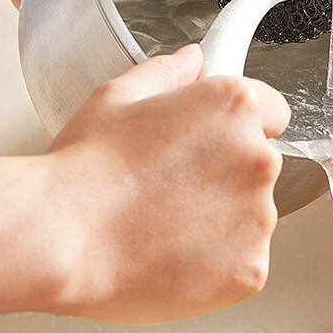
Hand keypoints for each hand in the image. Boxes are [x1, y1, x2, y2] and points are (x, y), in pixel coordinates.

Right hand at [45, 44, 290, 322]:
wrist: (61, 238)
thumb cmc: (84, 167)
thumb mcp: (118, 96)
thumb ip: (167, 72)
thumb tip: (192, 60)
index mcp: (234, 107)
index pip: (271, 110)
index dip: (234, 125)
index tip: (211, 141)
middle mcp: (258, 158)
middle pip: (258, 163)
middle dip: (224, 172)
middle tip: (168, 184)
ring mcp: (258, 219)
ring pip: (251, 215)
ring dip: (220, 219)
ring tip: (161, 222)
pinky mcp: (249, 272)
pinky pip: (242, 262)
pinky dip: (214, 263)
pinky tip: (169, 254)